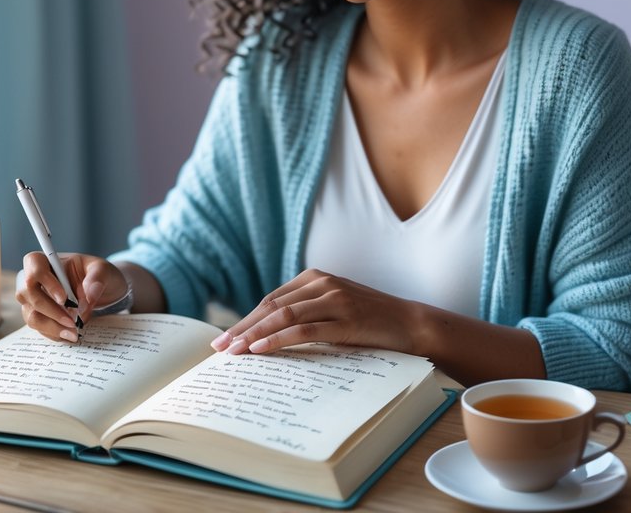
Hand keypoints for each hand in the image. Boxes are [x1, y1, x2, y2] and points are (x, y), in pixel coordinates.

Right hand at [15, 252, 128, 341]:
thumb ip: (97, 279)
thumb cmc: (100, 275)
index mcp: (51, 260)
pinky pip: (39, 327)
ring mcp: (35, 299)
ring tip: (74, 333)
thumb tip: (88, 296)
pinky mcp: (40, 315)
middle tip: (72, 321)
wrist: (104, 291)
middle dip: (50, 310)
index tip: (64, 298)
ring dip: (51, 326)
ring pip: (30, 314)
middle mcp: (38, 279)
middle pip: (27, 292)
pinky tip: (71, 335)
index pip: (34, 264)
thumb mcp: (104, 270)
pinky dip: (55, 333)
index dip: (45, 282)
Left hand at [210, 268, 419, 355]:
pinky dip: (278, 339)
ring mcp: (334, 300)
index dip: (245, 319)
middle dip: (241, 328)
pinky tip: (260, 350)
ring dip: (253, 335)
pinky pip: (304, 330)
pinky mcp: (345, 320)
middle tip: (218, 347)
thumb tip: (267, 335)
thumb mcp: (334, 310)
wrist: (411, 323)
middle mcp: (321, 284)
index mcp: (315, 278)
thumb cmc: (370, 321)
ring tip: (233, 352)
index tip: (224, 338)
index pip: (270, 301)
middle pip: (271, 307)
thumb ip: (307, 313)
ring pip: (283, 316)